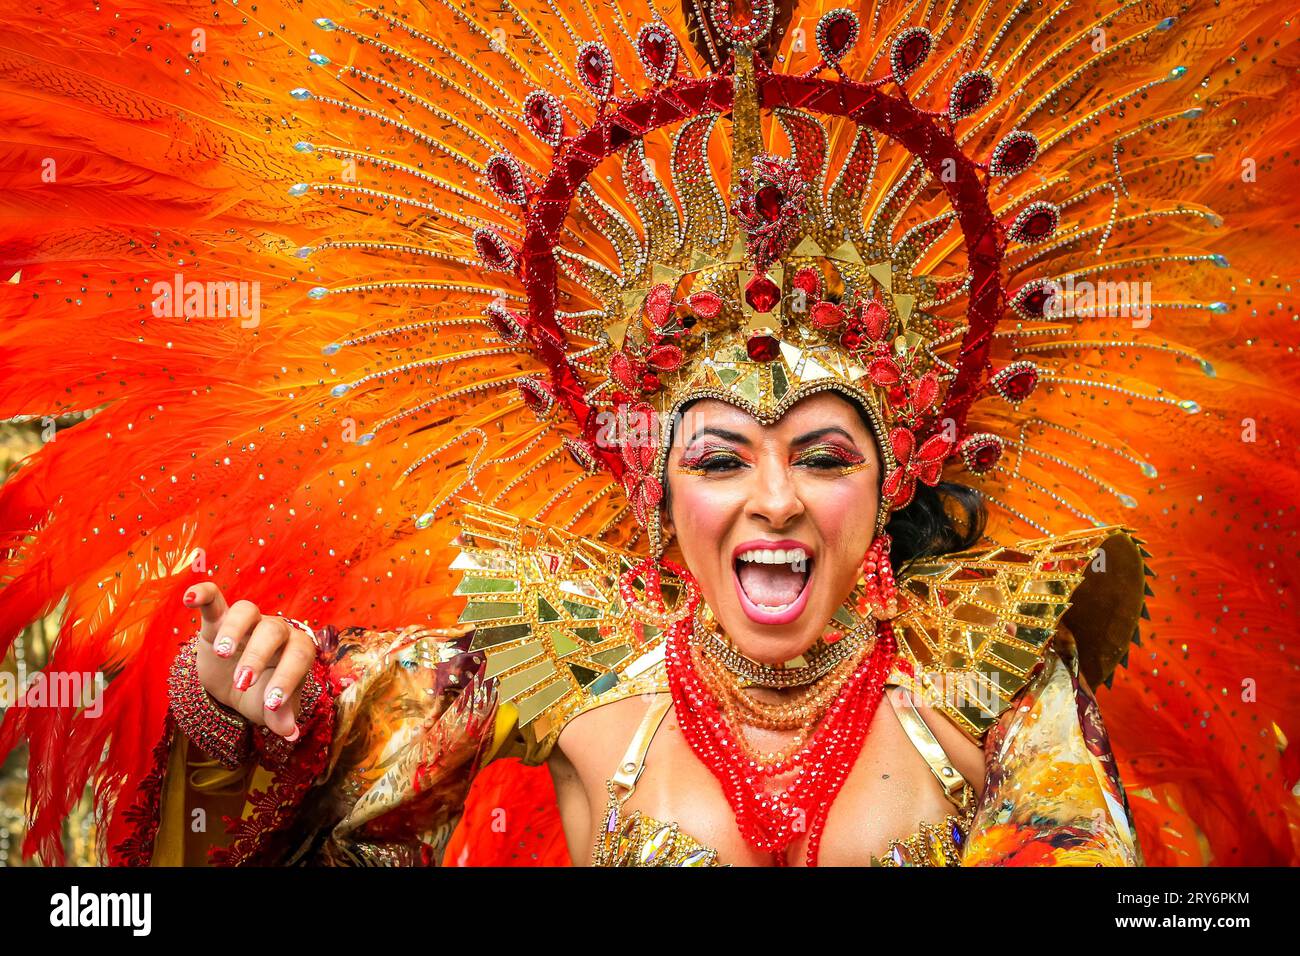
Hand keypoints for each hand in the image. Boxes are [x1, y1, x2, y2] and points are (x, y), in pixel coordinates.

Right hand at [182, 582, 316, 738]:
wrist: (237, 685)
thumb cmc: (261, 693)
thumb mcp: (268, 709)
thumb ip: (280, 716)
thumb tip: (290, 733)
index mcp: (296, 650)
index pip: (299, 657)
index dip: (288, 678)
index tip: (272, 704)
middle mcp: (275, 630)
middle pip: (273, 630)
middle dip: (258, 656)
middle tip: (242, 683)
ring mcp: (247, 623)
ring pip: (246, 610)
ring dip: (234, 630)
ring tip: (222, 654)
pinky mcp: (218, 619)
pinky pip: (215, 599)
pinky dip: (204, 593)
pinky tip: (190, 598)